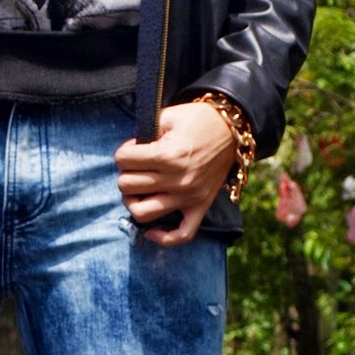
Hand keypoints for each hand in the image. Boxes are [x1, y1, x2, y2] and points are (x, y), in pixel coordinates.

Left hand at [115, 100, 236, 245]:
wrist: (232, 129)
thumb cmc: (198, 120)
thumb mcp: (168, 116)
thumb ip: (145, 132)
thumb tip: (129, 151)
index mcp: (167, 155)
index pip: (122, 160)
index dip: (124, 151)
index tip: (134, 147)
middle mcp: (176, 180)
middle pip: (126, 185)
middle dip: (126, 172)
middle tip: (137, 165)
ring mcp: (189, 197)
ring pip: (141, 213)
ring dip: (133, 201)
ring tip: (138, 190)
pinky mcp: (200, 207)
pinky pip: (181, 234)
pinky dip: (163, 238)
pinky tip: (151, 231)